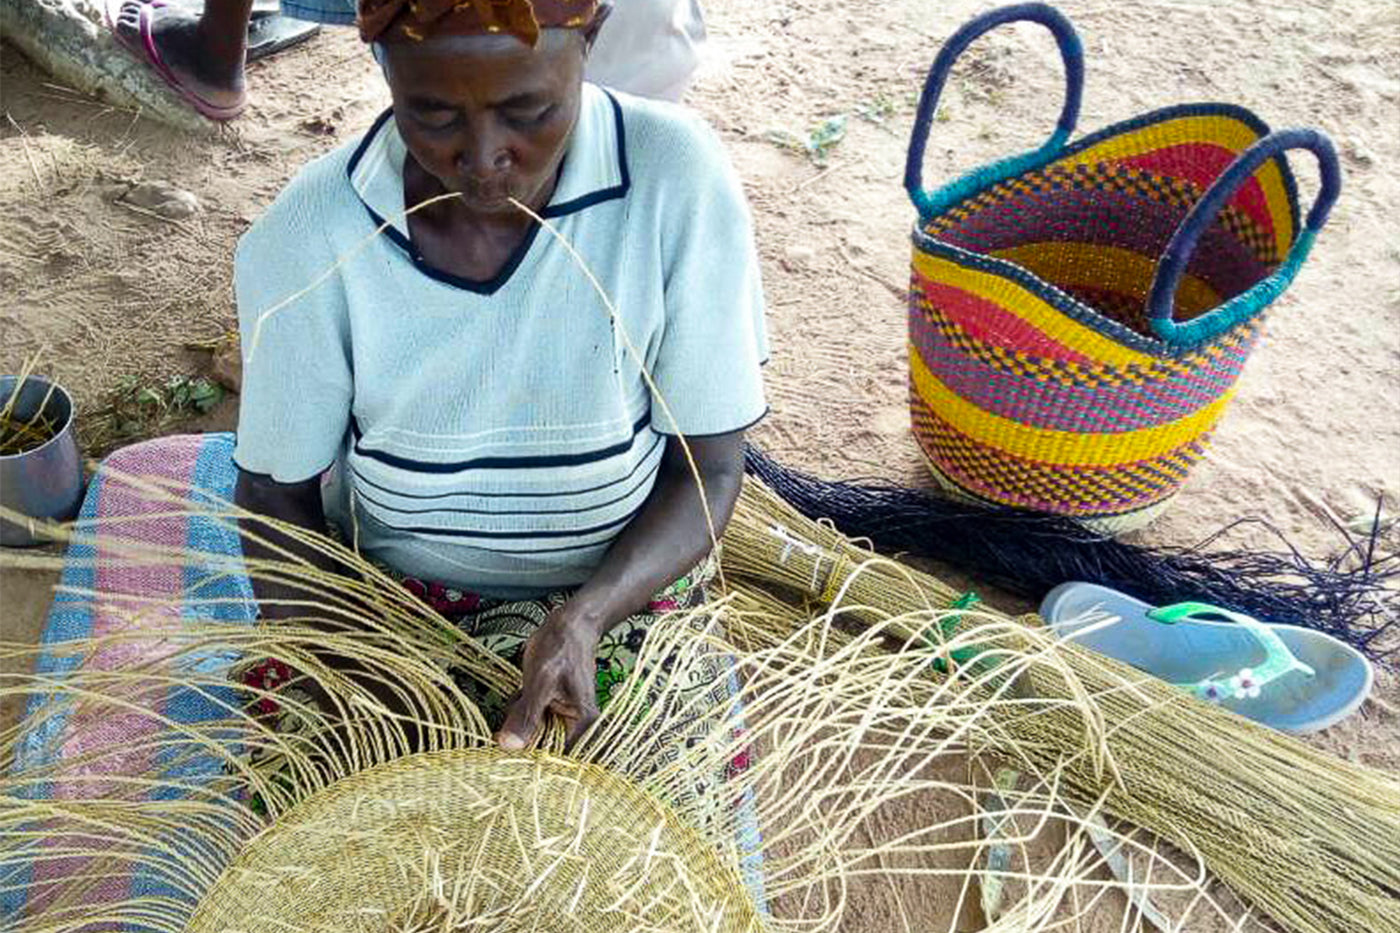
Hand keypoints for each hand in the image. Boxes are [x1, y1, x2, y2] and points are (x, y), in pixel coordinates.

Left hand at [496, 605, 600, 750]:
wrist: (568, 625)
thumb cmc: (560, 649)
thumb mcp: (540, 682)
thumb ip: (526, 716)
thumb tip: (508, 747)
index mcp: (583, 725)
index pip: (560, 760)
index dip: (535, 764)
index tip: (510, 761)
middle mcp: (576, 727)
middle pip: (546, 751)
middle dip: (524, 740)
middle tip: (508, 726)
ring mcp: (562, 718)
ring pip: (534, 735)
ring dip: (519, 723)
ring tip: (519, 699)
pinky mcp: (550, 709)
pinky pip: (531, 721)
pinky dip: (520, 712)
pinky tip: (520, 694)